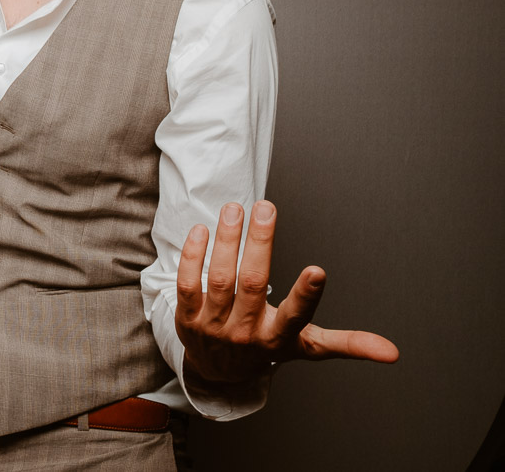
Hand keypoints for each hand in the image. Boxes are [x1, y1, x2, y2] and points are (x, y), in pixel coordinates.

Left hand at [176, 200, 398, 388]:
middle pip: (252, 283)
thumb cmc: (268, 347)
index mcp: (279, 338)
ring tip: (234, 209)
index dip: (306, 296)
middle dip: (259, 244)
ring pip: (219, 278)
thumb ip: (347, 344)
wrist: (218, 372)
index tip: (318, 270)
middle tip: (265, 208)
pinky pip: (188, 284)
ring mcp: (213, 325)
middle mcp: (245, 332)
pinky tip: (201, 230)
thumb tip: (393, 353)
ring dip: (226, 241)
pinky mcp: (186, 317)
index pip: (295, 317)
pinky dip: (192, 257)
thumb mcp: (307, 347)